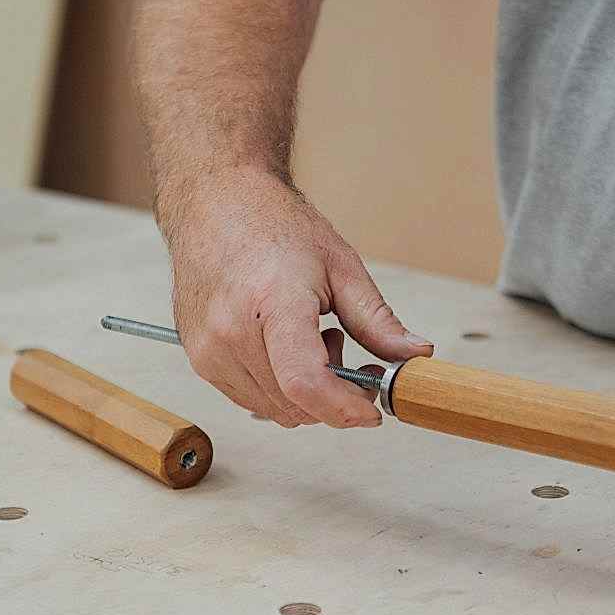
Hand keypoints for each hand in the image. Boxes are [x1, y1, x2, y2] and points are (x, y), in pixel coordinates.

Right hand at [167, 168, 432, 428]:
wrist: (215, 202)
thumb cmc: (273, 225)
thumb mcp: (340, 266)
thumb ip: (378, 321)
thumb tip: (416, 355)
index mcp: (273, 302)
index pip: (306, 383)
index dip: (345, 408)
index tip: (370, 411)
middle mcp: (231, 331)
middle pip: (295, 404)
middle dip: (333, 395)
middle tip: (345, 349)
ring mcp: (208, 348)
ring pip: (274, 410)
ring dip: (304, 393)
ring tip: (310, 338)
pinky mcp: (198, 358)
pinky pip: (249, 398)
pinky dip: (277, 387)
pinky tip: (282, 345)